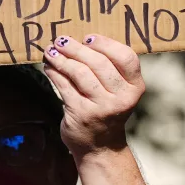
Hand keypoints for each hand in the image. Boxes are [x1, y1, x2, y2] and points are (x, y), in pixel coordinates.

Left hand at [42, 34, 144, 160]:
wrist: (100, 147)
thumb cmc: (107, 109)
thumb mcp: (118, 91)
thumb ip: (108, 68)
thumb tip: (78, 39)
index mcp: (135, 88)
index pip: (126, 57)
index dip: (106, 44)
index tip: (88, 38)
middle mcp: (122, 98)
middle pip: (99, 63)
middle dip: (77, 48)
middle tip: (62, 40)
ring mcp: (102, 108)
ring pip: (80, 73)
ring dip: (62, 59)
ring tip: (51, 51)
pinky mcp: (81, 114)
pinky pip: (64, 86)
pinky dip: (54, 72)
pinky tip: (49, 65)